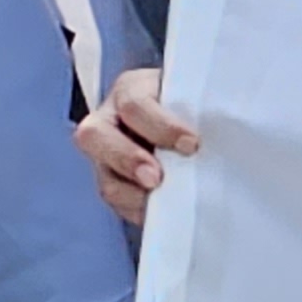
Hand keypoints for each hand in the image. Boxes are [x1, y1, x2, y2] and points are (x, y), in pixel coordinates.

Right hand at [77, 64, 197, 228]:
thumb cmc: (196, 106)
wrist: (194, 126)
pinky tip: (164, 212)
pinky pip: (118, 204)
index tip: (192, 144)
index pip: (134, 105)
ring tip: (162, 202)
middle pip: (94, 136)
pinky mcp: (115, 186)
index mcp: (130, 90)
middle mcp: (108, 120)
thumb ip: (201, 112)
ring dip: (133, 195)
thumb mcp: (196, 98)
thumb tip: (207, 142)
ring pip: (104, 178)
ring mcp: (105, 158)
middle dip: (127, 160)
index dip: (160, 126)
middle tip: (156, 178)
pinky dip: (140, 211)